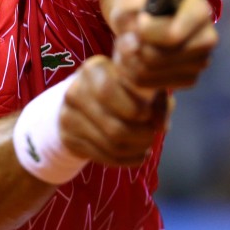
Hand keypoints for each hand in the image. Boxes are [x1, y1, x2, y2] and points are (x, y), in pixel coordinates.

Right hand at [58, 56, 172, 166]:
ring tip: (146, 144)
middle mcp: (75, 92)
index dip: (136, 109)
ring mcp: (68, 117)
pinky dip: (127, 160)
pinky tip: (137, 154)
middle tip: (151, 134)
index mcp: (93, 70)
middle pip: (115, 127)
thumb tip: (161, 127)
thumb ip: (158, 100)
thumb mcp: (140, 85)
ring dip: (137, 150)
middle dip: (142, 136)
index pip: (110, 91)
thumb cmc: (121, 89)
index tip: (149, 114)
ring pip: (111, 146)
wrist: (83, 101)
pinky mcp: (69, 139)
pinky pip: (104, 157)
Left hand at [107, 0, 218, 89]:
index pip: (172, 35)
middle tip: (123, 36)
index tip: (139, 19)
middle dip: (130, 48)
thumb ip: (128, 13)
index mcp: (199, 11)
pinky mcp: (189, 78)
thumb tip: (136, 42)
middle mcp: (207, 38)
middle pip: (156, 58)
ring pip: (149, 73)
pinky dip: (131, 73)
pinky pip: (149, 85)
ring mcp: (200, 61)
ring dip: (127, 61)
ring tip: (125, 45)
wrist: (150, 11)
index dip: (144, 31)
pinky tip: (132, 58)